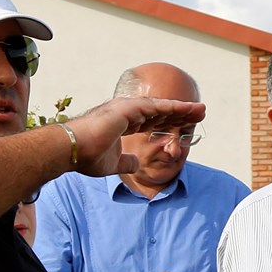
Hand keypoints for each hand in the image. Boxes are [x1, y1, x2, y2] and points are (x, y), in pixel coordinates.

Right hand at [66, 95, 205, 177]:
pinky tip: (187, 109)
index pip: (153, 121)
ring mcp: (127, 108)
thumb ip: (126, 162)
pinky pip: (155, 107)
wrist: (71, 150)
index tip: (186, 124)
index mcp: (123, 123)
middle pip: (161, 111)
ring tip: (200, 109)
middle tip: (200, 113)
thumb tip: (136, 164)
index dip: (171, 121)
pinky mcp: (127, 109)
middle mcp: (126, 112)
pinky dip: (172, 107)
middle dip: (181, 112)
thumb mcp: (113, 164)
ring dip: (182, 108)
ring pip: (161, 107)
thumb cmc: (86, 157)